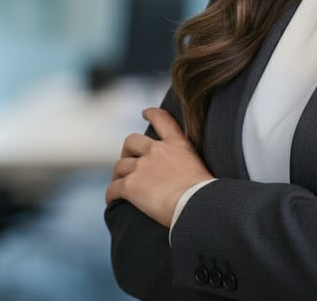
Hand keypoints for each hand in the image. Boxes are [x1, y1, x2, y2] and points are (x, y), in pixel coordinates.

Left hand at [105, 107, 212, 227]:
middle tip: (129, 161)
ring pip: (120, 166)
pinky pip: (113, 188)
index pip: (162, 119)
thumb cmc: (205, 193)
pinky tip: (113, 200)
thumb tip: (187, 177)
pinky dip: (111, 194)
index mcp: (177, 143)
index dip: (151, 113)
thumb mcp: (200, 166)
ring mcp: (142, 167)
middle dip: (127, 151)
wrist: (197, 205)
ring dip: (118, 175)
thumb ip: (187, 163)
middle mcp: (157, 150)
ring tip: (120, 184)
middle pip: (132, 141)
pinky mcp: (130, 185)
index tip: (145, 112)